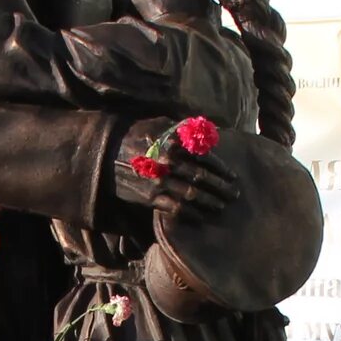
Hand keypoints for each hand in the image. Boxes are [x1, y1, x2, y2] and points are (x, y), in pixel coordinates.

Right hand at [115, 128, 241, 227]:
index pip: (205, 157)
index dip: (222, 169)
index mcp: (173, 142)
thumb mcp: (159, 124)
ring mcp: (159, 181)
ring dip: (211, 202)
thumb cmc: (136, 136)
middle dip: (221, 188)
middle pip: (202, 178)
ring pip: (193, 195)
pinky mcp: (150, 197)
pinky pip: (177, 208)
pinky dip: (193, 213)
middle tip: (234, 194)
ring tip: (222, 206)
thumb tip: (208, 134)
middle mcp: (168, 162)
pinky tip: (203, 216)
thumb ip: (184, 129)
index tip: (233, 176)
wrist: (106, 154)